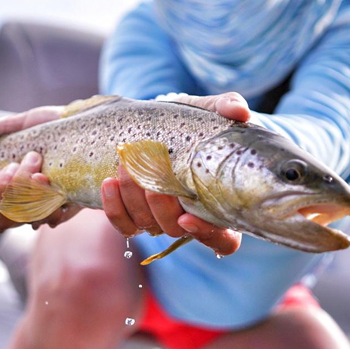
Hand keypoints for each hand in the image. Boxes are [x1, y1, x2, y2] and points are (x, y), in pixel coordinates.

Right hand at [0, 106, 80, 239]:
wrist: (90, 124)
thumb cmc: (51, 129)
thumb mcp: (15, 127)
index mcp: (4, 193)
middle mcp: (23, 207)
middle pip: (1, 222)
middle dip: (2, 193)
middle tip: (14, 165)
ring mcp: (47, 210)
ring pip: (28, 219)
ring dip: (27, 192)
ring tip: (36, 162)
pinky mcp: (70, 207)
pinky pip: (56, 216)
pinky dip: (50, 200)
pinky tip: (51, 181)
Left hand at [101, 92, 249, 255]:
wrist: (161, 123)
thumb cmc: (195, 121)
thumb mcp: (212, 111)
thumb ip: (228, 108)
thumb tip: (239, 112)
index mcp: (220, 205)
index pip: (224, 240)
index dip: (208, 234)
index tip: (187, 216)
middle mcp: (191, 217)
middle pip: (176, 229)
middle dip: (159, 206)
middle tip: (149, 179)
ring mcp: (161, 218)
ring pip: (147, 225)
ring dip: (133, 199)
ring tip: (126, 167)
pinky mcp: (135, 214)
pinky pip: (125, 224)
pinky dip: (114, 208)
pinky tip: (109, 182)